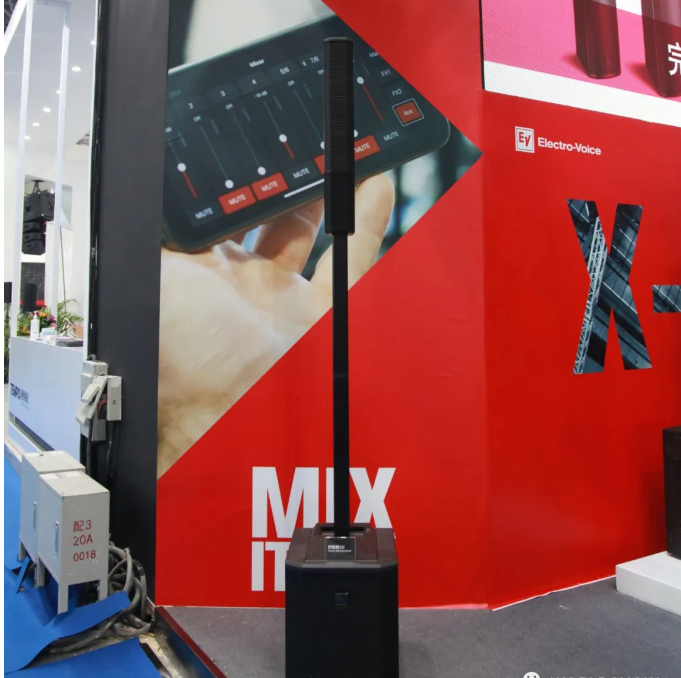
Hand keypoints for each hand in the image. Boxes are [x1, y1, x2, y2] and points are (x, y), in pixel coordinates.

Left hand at [157, 174, 394, 475]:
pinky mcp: (321, 314)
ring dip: (321, 196)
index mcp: (197, 272)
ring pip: (308, 235)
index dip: (229, 181)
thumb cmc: (178, 345)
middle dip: (276, 184)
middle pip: (263, 220)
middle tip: (288, 148)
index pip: (215, 214)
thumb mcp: (151, 266)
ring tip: (328, 156)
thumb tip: (147, 182)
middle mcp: (240, 283)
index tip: (241, 147)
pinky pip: (350, 261)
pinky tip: (371, 184)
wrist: (222, 406)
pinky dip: (365, 223)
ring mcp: (283, 298)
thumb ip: (156, 223)